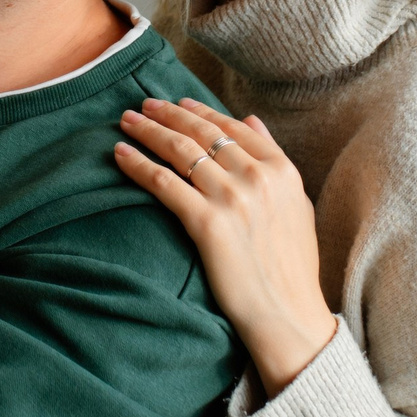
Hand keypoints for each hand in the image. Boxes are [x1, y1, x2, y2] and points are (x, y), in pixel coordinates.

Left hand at [114, 97, 337, 398]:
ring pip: (180, 150)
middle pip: (202, 133)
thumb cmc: (292, 267)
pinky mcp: (207, 223)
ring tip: (127, 122)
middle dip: (168, 114)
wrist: (287, 313)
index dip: (200, 112)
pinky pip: (164, 183)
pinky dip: (138, 165)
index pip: (232, 128)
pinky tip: (120, 155)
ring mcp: (232, 198)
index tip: (177, 103)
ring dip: (149, 131)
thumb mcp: (296, 205)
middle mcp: (258, 177)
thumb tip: (252, 120)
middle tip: (143, 105)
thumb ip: (275, 159)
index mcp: (281, 170)